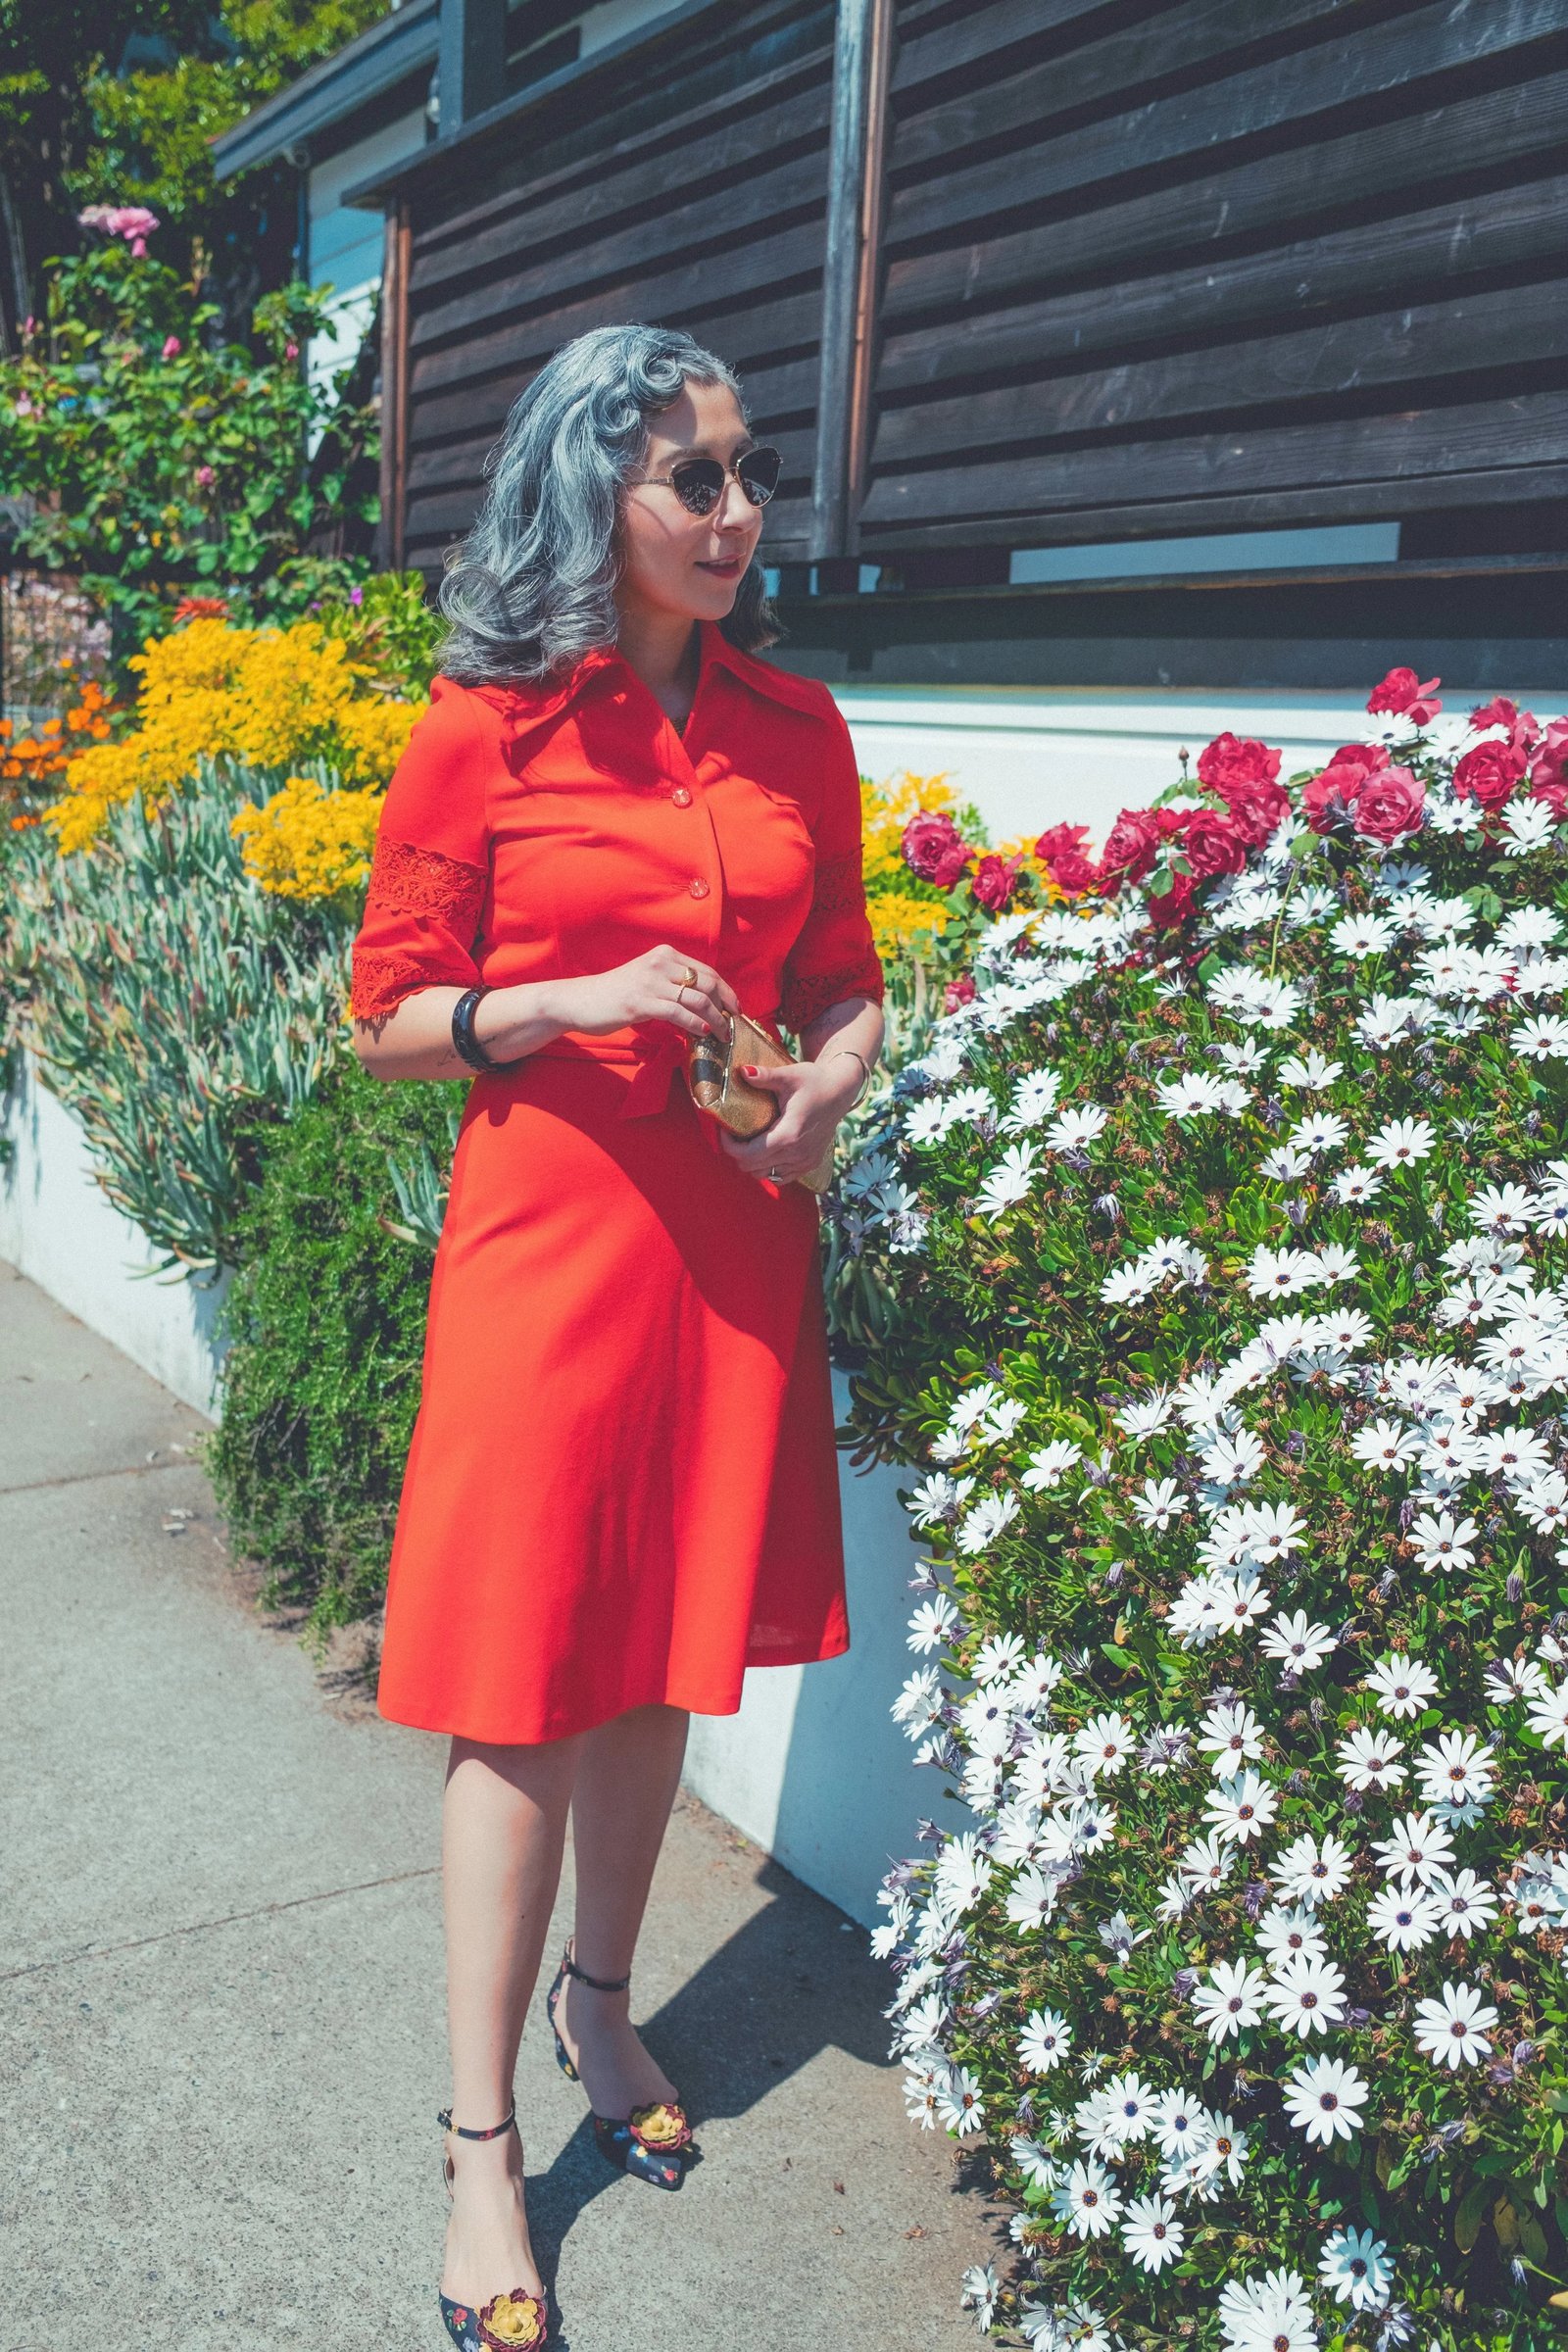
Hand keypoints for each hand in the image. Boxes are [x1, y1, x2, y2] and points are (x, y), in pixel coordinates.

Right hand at [551, 944, 739, 1043]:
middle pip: (708, 983)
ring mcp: (650, 982)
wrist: (579, 1000)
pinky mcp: (641, 1002)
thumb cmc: (615, 994)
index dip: (727, 992)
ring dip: (715, 1020)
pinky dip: (695, 1025)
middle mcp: (659, 963)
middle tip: (733, 1026)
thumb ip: (673, 985)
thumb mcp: (648, 981)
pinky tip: (702, 1034)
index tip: (736, 1010)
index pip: (708, 971)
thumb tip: (705, 1005)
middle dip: (726, 1006)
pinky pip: (678, 1013)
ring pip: (697, 999)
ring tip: (722, 1035)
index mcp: (665, 955)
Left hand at [718, 1054, 860, 1184]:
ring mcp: (805, 1161)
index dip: (729, 1145)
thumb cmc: (814, 1081)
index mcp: (789, 1134)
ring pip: (765, 1175)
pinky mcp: (810, 1164)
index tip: (726, 1130)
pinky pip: (781, 1177)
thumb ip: (765, 1076)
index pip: (748, 1155)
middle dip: (738, 1152)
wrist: (840, 1091)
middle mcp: (797, 1153)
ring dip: (753, 1162)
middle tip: (735, 1134)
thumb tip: (742, 1071)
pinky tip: (767, 1150)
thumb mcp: (789, 1075)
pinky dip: (769, 1168)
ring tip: (750, 1142)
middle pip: (752, 1168)